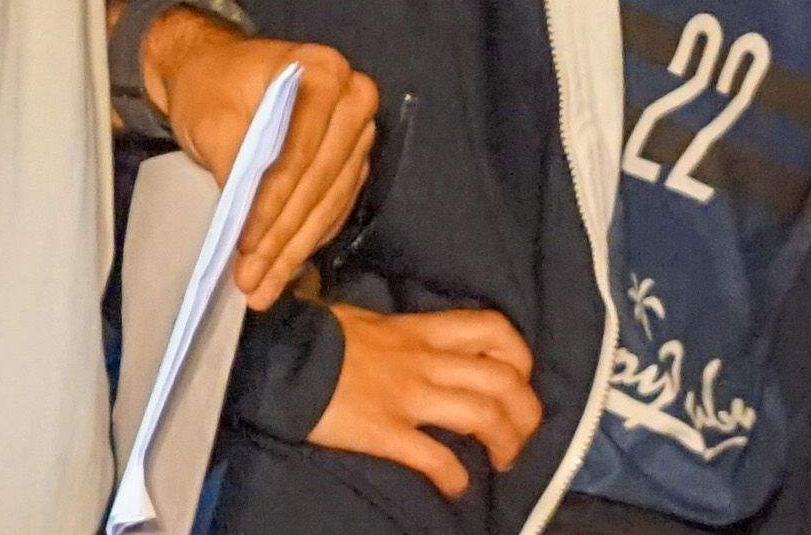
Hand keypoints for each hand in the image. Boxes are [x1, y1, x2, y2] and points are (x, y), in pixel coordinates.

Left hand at [143, 11, 379, 307]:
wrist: (212, 68)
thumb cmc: (210, 86)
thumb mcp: (212, 119)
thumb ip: (234, 164)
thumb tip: (245, 222)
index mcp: (323, 72)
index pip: (300, 151)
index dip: (272, 203)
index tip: (244, 244)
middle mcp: (353, 97)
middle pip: (320, 181)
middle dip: (283, 237)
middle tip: (250, 281)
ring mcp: (357, 129)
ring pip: (330, 201)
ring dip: (295, 248)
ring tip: (261, 288)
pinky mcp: (352, 156)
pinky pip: (335, 205)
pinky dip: (308, 239)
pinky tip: (283, 268)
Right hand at [309, 302, 540, 499]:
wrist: (283, 360)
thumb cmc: (324, 337)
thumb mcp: (374, 322)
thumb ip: (406, 334)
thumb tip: (423, 344)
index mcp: (423, 331)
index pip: (493, 329)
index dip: (521, 356)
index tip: (521, 378)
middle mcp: (426, 361)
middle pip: (502, 380)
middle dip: (526, 411)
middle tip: (523, 435)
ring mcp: (408, 397)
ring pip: (482, 415)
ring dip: (505, 443)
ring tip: (504, 462)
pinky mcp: (386, 431)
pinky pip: (434, 457)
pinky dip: (455, 477)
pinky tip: (457, 487)